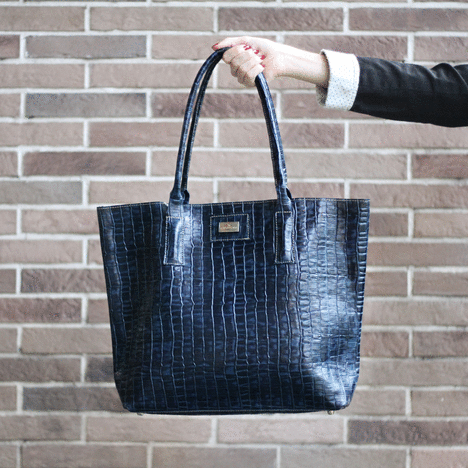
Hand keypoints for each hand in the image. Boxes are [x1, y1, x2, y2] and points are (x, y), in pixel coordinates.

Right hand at [212, 36, 329, 87]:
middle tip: (256, 54)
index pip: (226, 57)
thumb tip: (213, 47)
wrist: (278, 57)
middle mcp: (236, 71)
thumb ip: (230, 43)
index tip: (246, 47)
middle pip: (234, 63)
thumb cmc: (264, 48)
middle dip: (247, 55)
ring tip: (260, 61)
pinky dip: (257, 69)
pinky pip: (249, 76)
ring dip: (253, 62)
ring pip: (242, 69)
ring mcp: (242, 78)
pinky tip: (262, 68)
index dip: (236, 50)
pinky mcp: (251, 84)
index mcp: (234, 60)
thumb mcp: (246, 41)